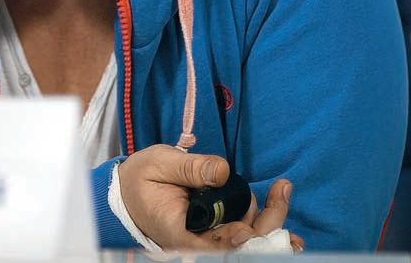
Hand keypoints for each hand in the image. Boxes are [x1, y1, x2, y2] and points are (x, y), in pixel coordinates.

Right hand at [117, 144, 304, 251]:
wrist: (127, 194)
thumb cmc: (141, 180)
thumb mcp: (160, 164)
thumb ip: (191, 168)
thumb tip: (223, 171)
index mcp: (181, 233)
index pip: (218, 245)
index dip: (240, 237)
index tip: (252, 221)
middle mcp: (199, 243)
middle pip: (242, 244)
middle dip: (269, 222)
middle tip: (283, 190)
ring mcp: (209, 240)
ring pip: (248, 238)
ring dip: (269, 217)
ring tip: (280, 189)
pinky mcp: (216, 231)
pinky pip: (245, 232)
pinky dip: (264, 222)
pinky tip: (279, 206)